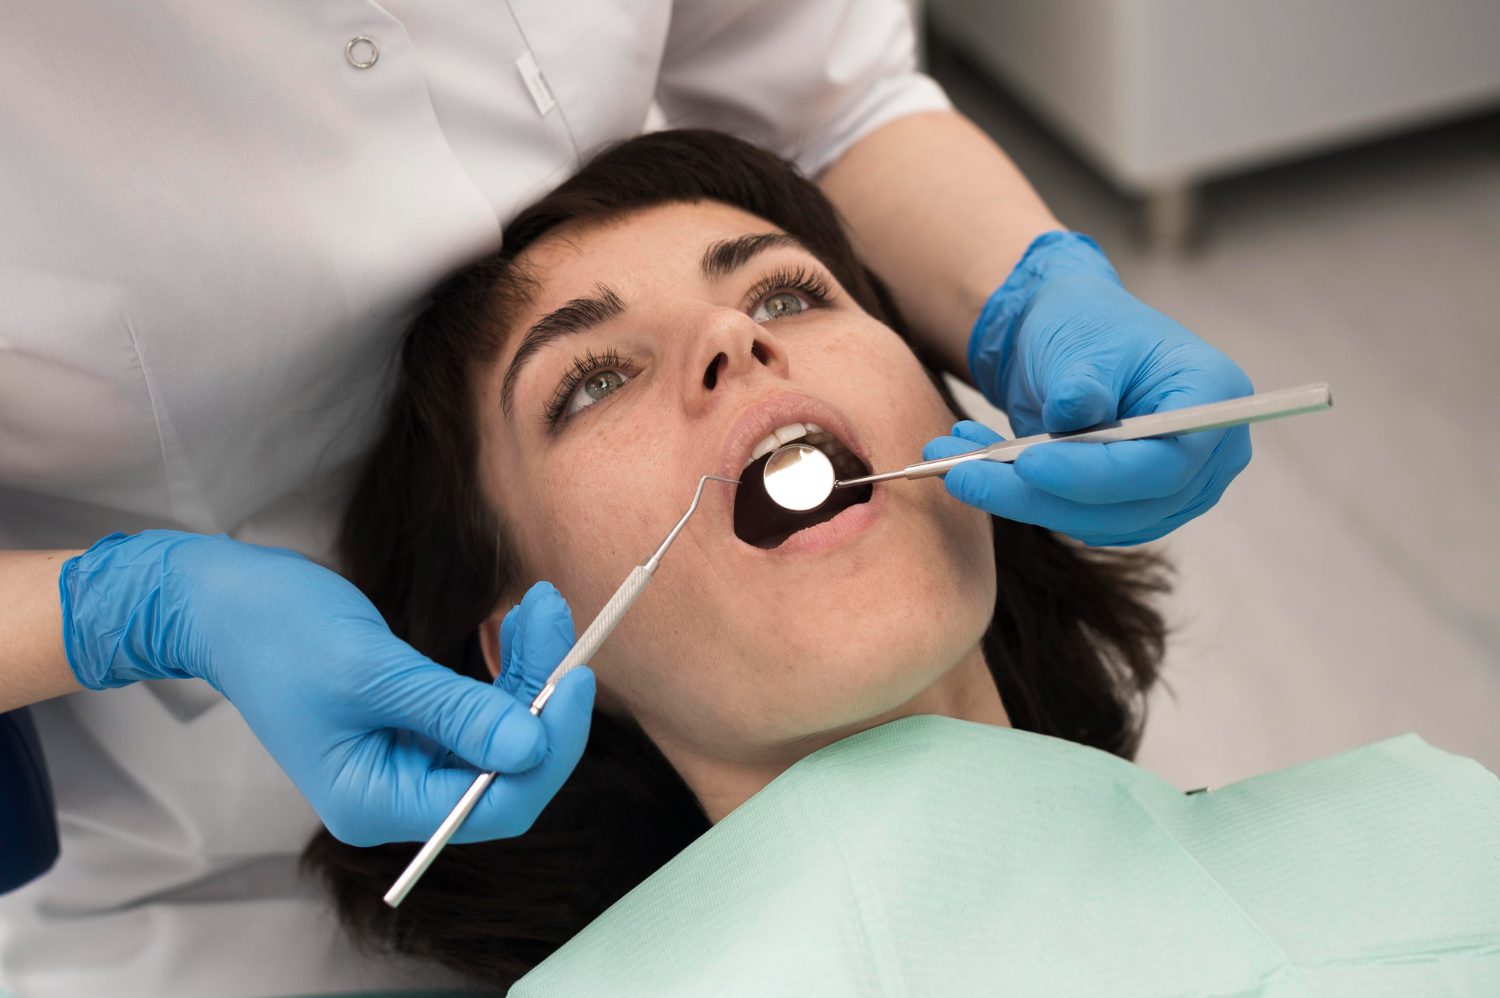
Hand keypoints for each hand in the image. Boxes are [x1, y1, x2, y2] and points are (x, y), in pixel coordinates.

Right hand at [58, 531, 593, 844]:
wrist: (226, 604)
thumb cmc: (279, 632)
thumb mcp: (371, 669)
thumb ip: (452, 711)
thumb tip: (530, 746)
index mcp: (374, 801)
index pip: (491, 806)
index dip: (544, 749)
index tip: (576, 680)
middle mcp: (396, 795)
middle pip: (506, 773)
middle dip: (543, 702)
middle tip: (561, 623)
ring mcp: (408, 762)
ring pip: (501, 734)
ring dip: (532, 673)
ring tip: (541, 604)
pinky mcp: (418, 726)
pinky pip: (483, 710)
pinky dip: (508, 669)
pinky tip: (520, 622)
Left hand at [935, 231, 1253, 545]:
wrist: (1070, 332)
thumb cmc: (1086, 323)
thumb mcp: (1081, 339)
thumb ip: (1081, 383)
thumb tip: (1071, 418)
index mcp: (1213, 397)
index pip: (1163, 463)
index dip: (1094, 473)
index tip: (1027, 463)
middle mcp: (1207, 455)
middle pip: (1129, 504)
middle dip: (1038, 494)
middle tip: (963, 473)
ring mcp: (1175, 489)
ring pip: (1096, 522)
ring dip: (1018, 499)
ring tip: (956, 459)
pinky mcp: (1133, 508)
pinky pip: (1077, 521)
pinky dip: (1022, 500)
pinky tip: (976, 466)